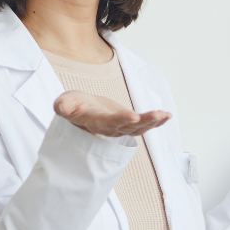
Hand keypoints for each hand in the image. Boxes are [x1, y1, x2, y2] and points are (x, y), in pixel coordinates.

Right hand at [54, 91, 170, 136]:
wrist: (81, 112)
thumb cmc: (74, 106)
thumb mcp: (65, 102)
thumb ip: (64, 105)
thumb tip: (62, 107)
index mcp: (95, 122)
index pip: (109, 122)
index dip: (121, 120)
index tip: (134, 117)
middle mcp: (110, 128)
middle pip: (129, 127)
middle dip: (144, 121)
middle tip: (156, 115)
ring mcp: (121, 128)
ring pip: (139, 128)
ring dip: (153, 122)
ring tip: (165, 115)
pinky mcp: (128, 124)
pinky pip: (144, 124)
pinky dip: (156, 121)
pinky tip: (167, 116)